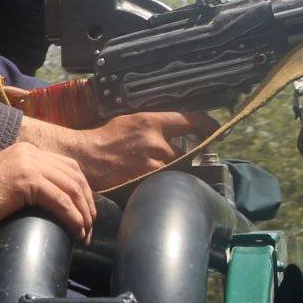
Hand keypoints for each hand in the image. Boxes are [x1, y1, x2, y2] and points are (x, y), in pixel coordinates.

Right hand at [0, 142, 97, 243]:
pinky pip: (61, 200)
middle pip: (74, 177)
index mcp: (26, 150)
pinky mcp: (26, 181)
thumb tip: (58, 202)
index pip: (68, 167)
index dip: (82, 191)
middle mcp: (29, 152)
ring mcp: (27, 164)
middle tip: (88, 229)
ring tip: (83, 235)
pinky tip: (75, 232)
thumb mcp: (9, 185)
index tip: (85, 214)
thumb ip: (30, 183)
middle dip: (87, 205)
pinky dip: (73, 218)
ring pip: (71, 189)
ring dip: (83, 215)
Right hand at [21, 109, 215, 188]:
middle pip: (184, 151)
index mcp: (152, 122)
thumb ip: (156, 124)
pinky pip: (163, 182)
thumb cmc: (105, 137)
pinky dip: (159, 181)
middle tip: (161, 157)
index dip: (208, 124)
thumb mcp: (131, 120)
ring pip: (175, 168)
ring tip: (145, 167)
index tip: (215, 128)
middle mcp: (156, 143)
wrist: (86, 158)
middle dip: (177, 155)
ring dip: (168, 169)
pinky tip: (143, 177)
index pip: (192, 120)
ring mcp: (153, 166)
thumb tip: (179, 130)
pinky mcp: (147, 183)